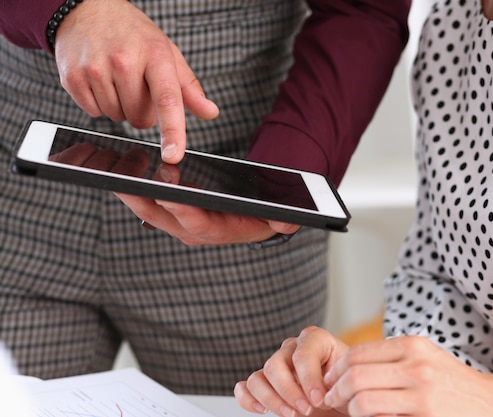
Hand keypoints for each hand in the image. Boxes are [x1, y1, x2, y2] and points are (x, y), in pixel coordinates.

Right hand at [54, 0, 218, 163]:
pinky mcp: (72, 77)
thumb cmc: (134, 35)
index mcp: (155, 55)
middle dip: (142, 110)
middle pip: (140, 119)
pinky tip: (100, 81)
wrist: (88, 9)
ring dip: (120, 106)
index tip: (173, 154)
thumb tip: (211, 112)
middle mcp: (124, 60)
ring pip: (117, 118)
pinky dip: (98, 104)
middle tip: (136, 84)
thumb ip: (189, 88)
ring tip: (116, 78)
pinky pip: (93, 113)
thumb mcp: (167, 53)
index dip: (173, 131)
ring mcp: (95, 69)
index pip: (167, 100)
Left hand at [113, 163, 299, 245]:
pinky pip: (147, 202)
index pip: (196, 222)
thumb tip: (287, 220)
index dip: (182, 210)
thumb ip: (282, 219)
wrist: (253, 222)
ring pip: (148, 209)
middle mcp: (192, 230)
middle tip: (121, 177)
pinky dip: (132, 187)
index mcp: (216, 231)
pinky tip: (118, 168)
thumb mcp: (277, 218)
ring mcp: (178, 222)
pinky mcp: (171, 213)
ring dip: (130, 191)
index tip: (167, 196)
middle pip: (161, 216)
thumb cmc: (261, 217)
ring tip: (110, 166)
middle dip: (140, 198)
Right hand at [234, 326, 348, 416]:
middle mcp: (292, 348)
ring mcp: (277, 364)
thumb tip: (326, 394)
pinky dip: (249, 399)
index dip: (309, 379)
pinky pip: (246, 387)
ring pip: (258, 376)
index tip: (319, 399)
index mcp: (316, 340)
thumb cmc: (349, 386)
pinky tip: (263, 410)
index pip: (302, 354)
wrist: (344, 396)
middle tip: (306, 410)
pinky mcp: (265, 383)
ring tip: (290, 414)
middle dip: (289, 391)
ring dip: (271, 399)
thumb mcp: (351, 380)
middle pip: (275, 364)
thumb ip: (339, 382)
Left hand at [322, 336, 492, 416]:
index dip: (337, 370)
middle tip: (330, 400)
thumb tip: (348, 368)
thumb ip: (392, 358)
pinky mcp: (425, 414)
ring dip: (349, 409)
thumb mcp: (425, 359)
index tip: (330, 383)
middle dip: (335, 390)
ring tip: (350, 413)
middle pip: (355, 374)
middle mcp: (416, 364)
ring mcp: (422, 391)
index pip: (358, 353)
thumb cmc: (453, 384)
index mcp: (412, 345)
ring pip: (362, 399)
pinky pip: (379, 416)